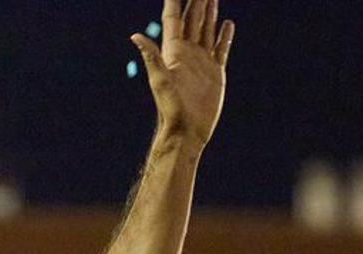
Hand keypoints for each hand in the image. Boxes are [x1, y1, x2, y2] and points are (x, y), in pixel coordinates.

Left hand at [132, 0, 234, 151]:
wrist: (187, 131)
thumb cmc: (171, 109)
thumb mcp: (160, 80)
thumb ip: (151, 56)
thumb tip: (135, 36)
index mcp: (173, 52)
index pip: (174, 20)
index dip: (175, 2)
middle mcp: (187, 53)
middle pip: (192, 20)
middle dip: (196, 1)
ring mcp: (202, 61)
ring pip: (206, 30)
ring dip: (209, 12)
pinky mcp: (215, 72)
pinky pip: (221, 48)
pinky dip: (224, 35)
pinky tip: (227, 23)